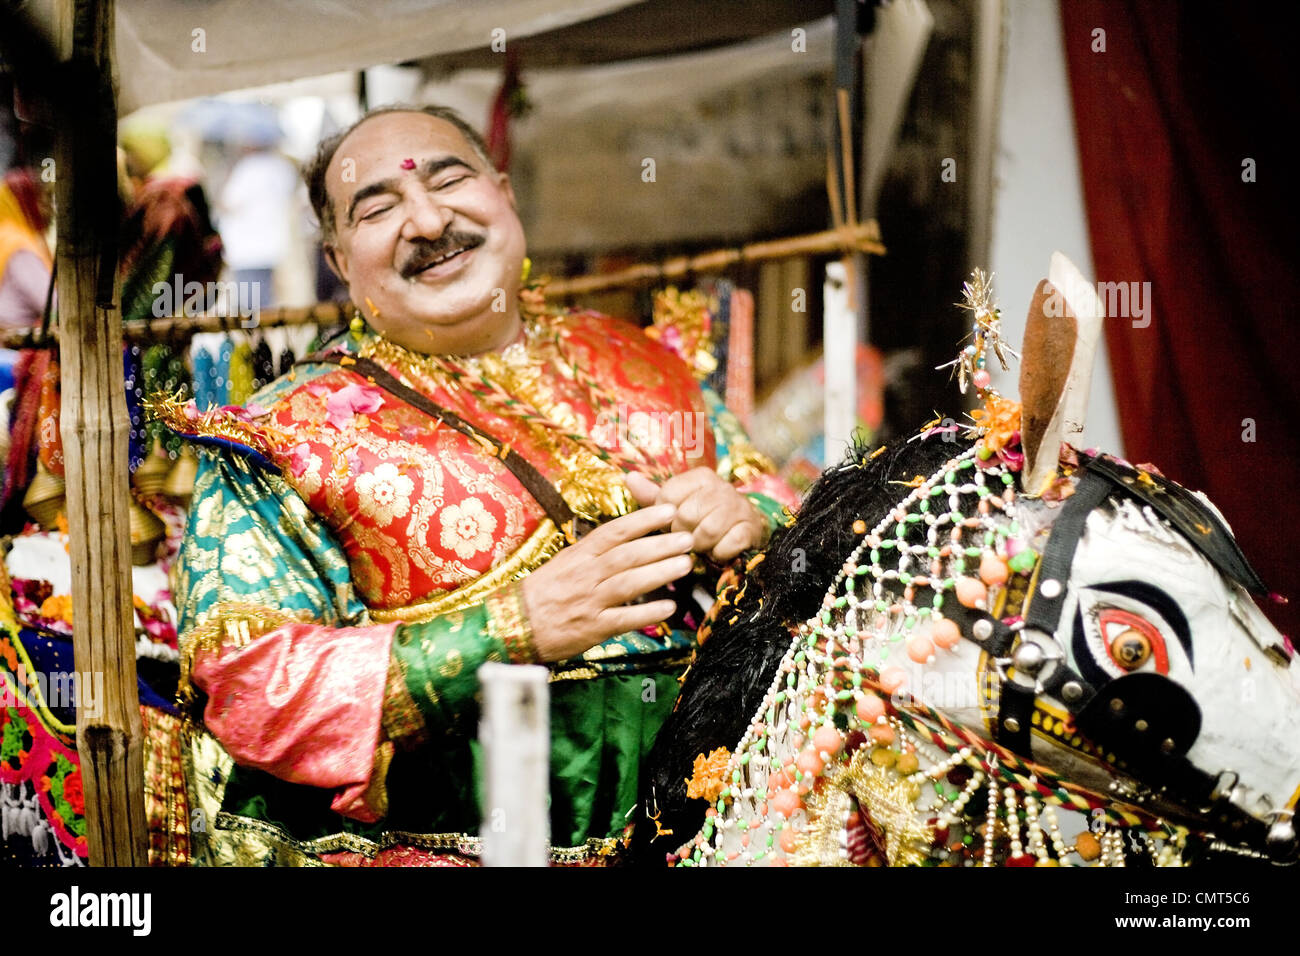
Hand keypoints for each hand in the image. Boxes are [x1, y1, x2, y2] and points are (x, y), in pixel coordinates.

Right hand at [521, 504, 693, 662]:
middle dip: (660, 545)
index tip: (668, 510)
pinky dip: (647, 613)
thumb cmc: (543, 593)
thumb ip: (594, 551)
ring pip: (629, 583)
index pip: (615, 531)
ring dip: (660, 573)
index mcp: (579, 555)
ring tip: (685, 565)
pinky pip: (624, 619)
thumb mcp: (565, 563)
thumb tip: (626, 536)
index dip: (643, 519)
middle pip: (628, 555)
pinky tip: (669, 608)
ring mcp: (590, 601)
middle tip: (688, 537)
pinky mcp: (593, 628)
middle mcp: (586, 575)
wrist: (514, 624)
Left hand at [625, 468, 765, 562]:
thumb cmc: (703, 514)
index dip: (665, 516)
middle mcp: (721, 487)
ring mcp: (738, 507)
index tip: (673, 521)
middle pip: (686, 516)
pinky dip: (718, 554)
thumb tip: (628, 478)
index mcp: (700, 476)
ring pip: (706, 532)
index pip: (668, 496)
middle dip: (681, 533)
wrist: (744, 525)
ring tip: (701, 543)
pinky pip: (726, 546)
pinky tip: (718, 550)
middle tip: (687, 536)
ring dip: (700, 545)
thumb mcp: (677, 503)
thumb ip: (652, 494)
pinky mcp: (750, 528)